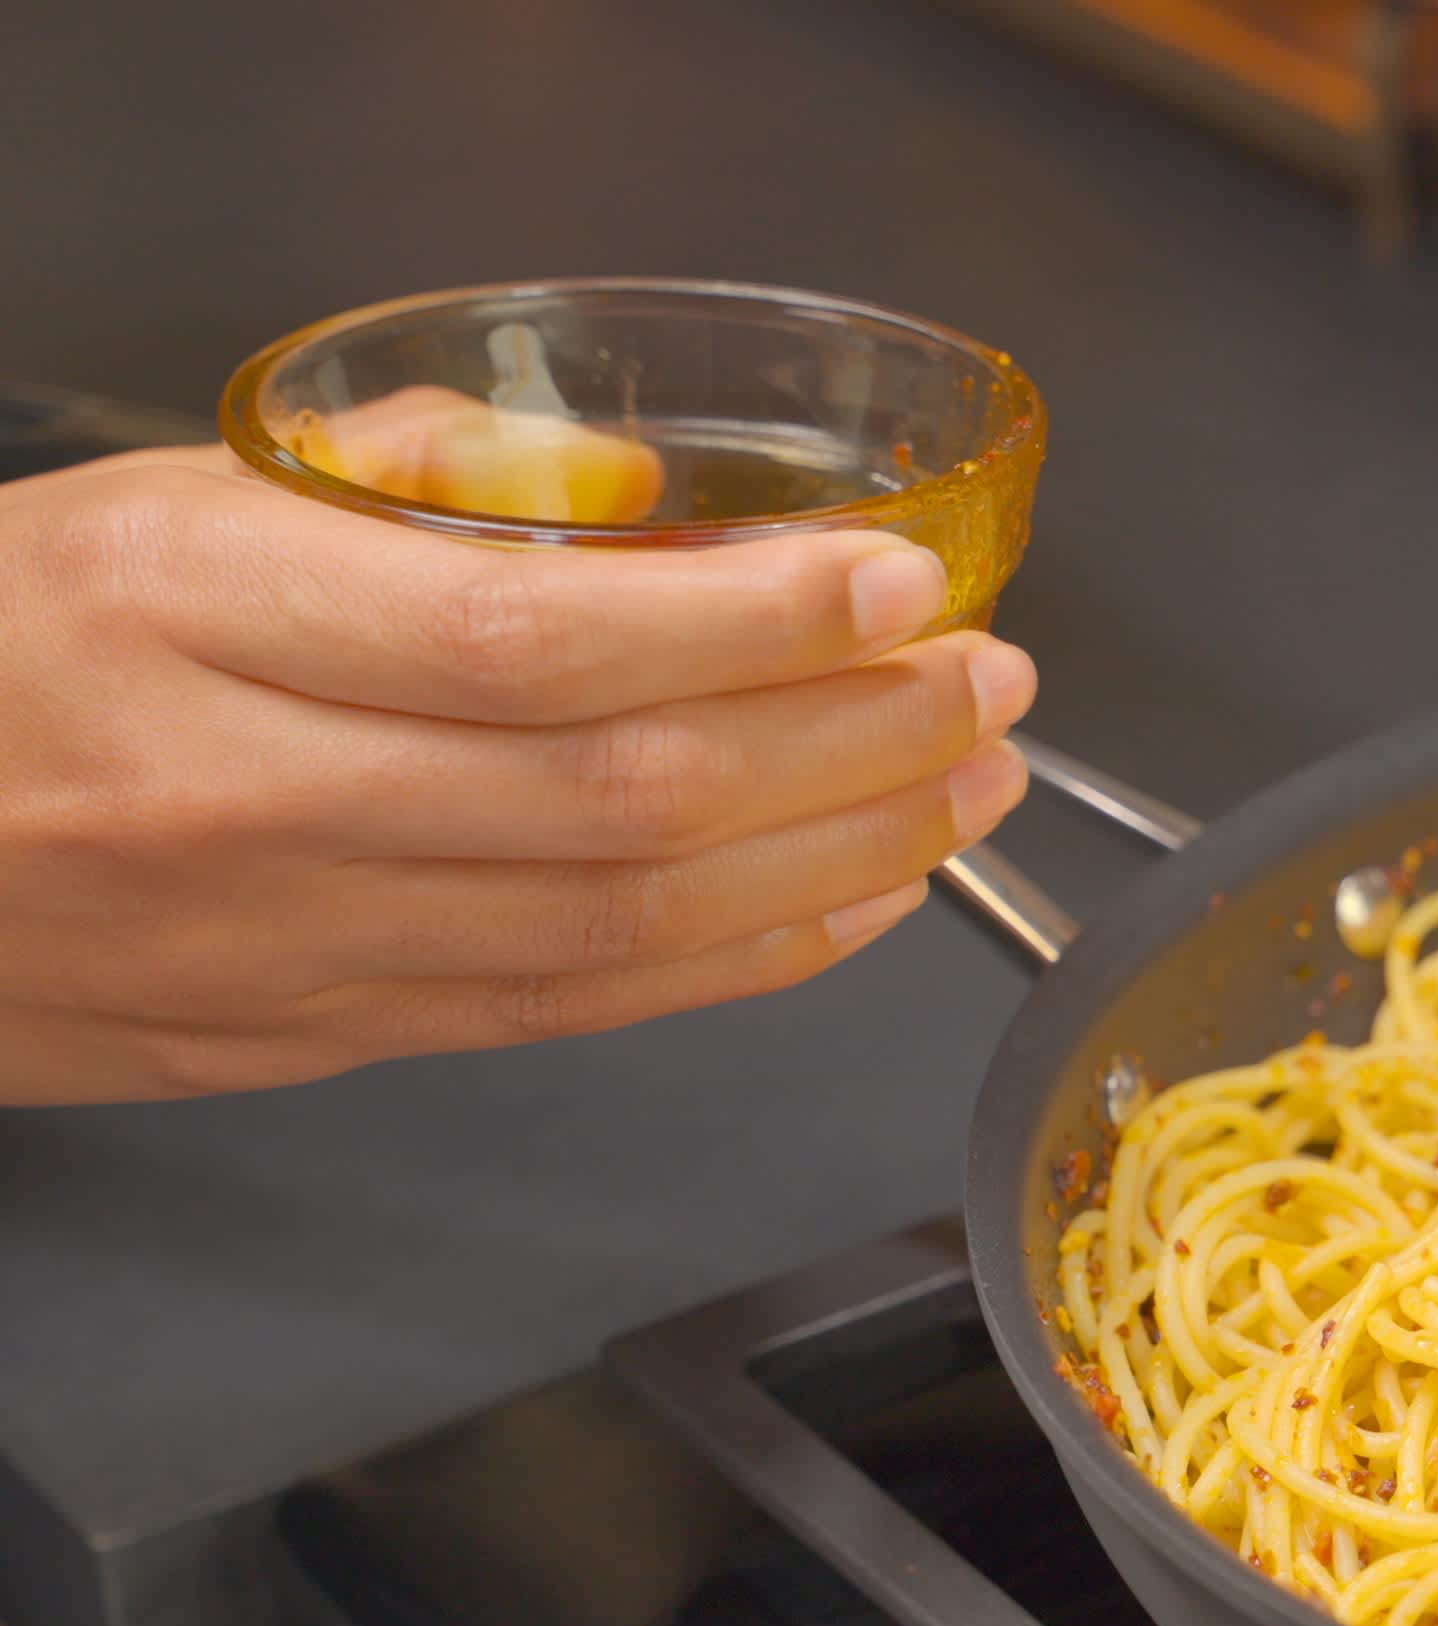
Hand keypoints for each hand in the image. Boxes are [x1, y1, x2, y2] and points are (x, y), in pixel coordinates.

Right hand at [0, 442, 1032, 1103]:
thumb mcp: (161, 499)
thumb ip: (401, 483)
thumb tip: (630, 496)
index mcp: (199, 620)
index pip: (539, 638)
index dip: (754, 624)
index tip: (898, 586)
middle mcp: (250, 798)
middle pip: (625, 794)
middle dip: (852, 741)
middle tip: (988, 682)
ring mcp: (285, 945)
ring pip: (627, 920)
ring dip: (842, 853)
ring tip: (965, 782)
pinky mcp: (314, 1041)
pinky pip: (574, 1006)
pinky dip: (743, 957)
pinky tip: (854, 897)